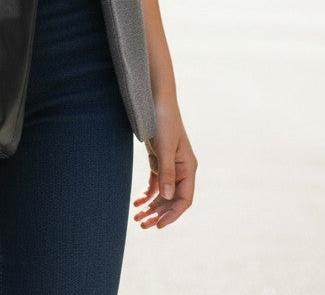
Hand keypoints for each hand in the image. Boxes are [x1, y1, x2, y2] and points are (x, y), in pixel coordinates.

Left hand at [133, 99, 196, 228]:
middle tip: (141, 224)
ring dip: (152, 206)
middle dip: (158, 214)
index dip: (173, 214)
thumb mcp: (165, 146)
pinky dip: (147, 194)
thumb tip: (169, 198)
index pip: (184, 199)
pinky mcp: (159, 160)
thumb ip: (167, 171)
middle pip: (172, 200)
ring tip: (137, 218)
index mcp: (188, 168)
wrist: (155, 99)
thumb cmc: (163, 120)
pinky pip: (156, 183)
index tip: (159, 225)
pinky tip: (137, 202)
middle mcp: (181, 169)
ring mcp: (170, 165)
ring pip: (163, 194)